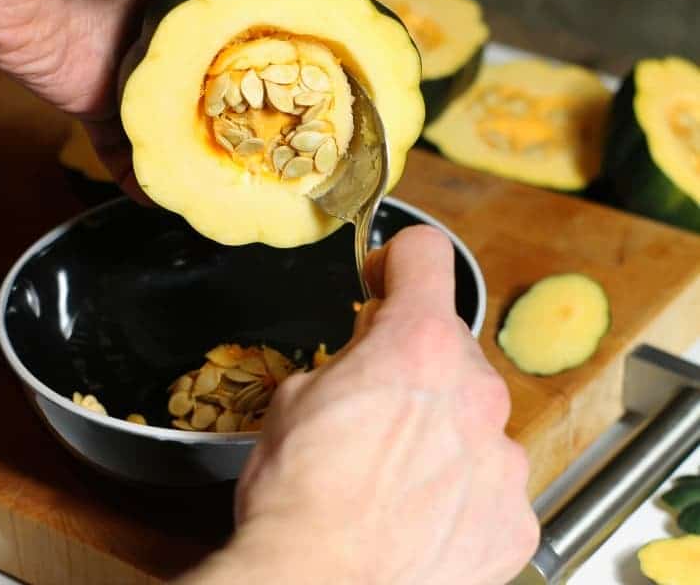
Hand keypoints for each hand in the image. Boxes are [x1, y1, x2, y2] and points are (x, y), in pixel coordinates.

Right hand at [178, 226, 539, 584]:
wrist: (317, 583)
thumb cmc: (297, 499)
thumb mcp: (295, 399)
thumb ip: (347, 361)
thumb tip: (363, 359)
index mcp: (417, 346)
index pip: (427, 256)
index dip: (399, 262)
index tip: (389, 282)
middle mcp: (475, 393)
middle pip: (451, 349)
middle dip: (414, 367)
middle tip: (373, 407)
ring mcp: (501, 459)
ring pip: (474, 420)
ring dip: (441, 430)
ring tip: (392, 473)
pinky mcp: (513, 518)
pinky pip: (489, 483)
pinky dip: (459, 489)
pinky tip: (417, 512)